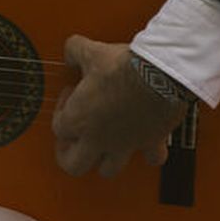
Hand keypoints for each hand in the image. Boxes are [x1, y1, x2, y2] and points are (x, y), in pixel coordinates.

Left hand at [51, 36, 185, 177]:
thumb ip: (75, 51)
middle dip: (69, 154)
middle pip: (73, 165)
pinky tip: (148, 143)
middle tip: (74, 140)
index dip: (61, 111)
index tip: (72, 96)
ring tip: (105, 147)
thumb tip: (71, 50)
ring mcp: (125, 145)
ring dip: (105, 161)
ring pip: (108, 170)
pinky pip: (152, 158)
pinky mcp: (151, 142)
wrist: (160, 75)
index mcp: (79, 119)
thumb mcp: (91, 52)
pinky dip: (150, 154)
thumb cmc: (125, 67)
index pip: (58, 128)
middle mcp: (99, 138)